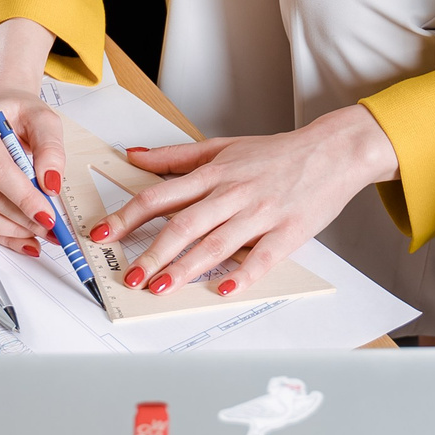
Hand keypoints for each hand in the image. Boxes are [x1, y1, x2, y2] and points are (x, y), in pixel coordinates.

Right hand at [0, 19, 62, 257]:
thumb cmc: (17, 112)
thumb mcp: (43, 119)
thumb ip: (51, 149)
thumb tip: (50, 184)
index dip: (22, 195)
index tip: (47, 213)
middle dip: (21, 216)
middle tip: (50, 227)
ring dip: (11, 229)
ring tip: (40, 232)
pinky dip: (2, 233)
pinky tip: (24, 238)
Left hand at [100, 105, 399, 297]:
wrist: (332, 150)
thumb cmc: (276, 153)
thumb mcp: (222, 146)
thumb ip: (175, 156)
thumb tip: (133, 156)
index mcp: (213, 173)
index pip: (160, 195)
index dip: (127, 216)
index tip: (102, 233)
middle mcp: (232, 192)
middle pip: (183, 224)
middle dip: (151, 252)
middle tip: (127, 274)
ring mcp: (260, 213)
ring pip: (215, 243)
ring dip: (185, 268)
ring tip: (160, 288)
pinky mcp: (287, 232)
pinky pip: (261, 257)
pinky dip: (242, 274)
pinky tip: (223, 288)